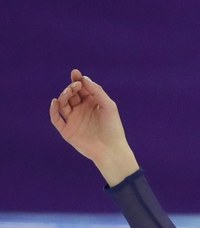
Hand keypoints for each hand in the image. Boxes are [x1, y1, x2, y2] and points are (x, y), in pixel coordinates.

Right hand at [49, 69, 137, 183]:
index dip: (78, 80)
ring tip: (69, 92)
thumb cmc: (113, 128)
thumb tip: (84, 78)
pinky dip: (54, 110)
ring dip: (64, 96)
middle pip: (71, 95)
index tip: (75, 73)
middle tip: (75, 85)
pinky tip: (56, 102)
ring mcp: (73, 120)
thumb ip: (97, 92)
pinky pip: (56, 119)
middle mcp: (81, 111)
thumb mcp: (108, 106)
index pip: (82, 89)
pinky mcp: (67, 131)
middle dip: (71, 88)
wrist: (111, 150)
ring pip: (63, 104)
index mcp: (91, 104)